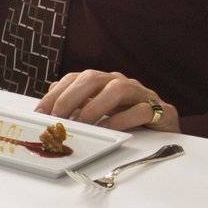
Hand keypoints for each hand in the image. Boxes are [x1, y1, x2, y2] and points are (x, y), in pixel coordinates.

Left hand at [36, 70, 178, 131]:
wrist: (166, 129)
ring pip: (118, 88)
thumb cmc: (127, 120)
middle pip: (93, 78)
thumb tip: (48, 113)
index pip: (75, 78)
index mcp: (104, 81)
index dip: (56, 93)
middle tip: (58, 117)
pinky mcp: (160, 110)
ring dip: (96, 105)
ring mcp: (142, 94)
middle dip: (71, 96)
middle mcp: (121, 82)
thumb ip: (76, 108)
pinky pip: (141, 110)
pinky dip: (123, 119)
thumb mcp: (97, 113)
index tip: (41, 112)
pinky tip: (110, 129)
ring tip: (82, 122)